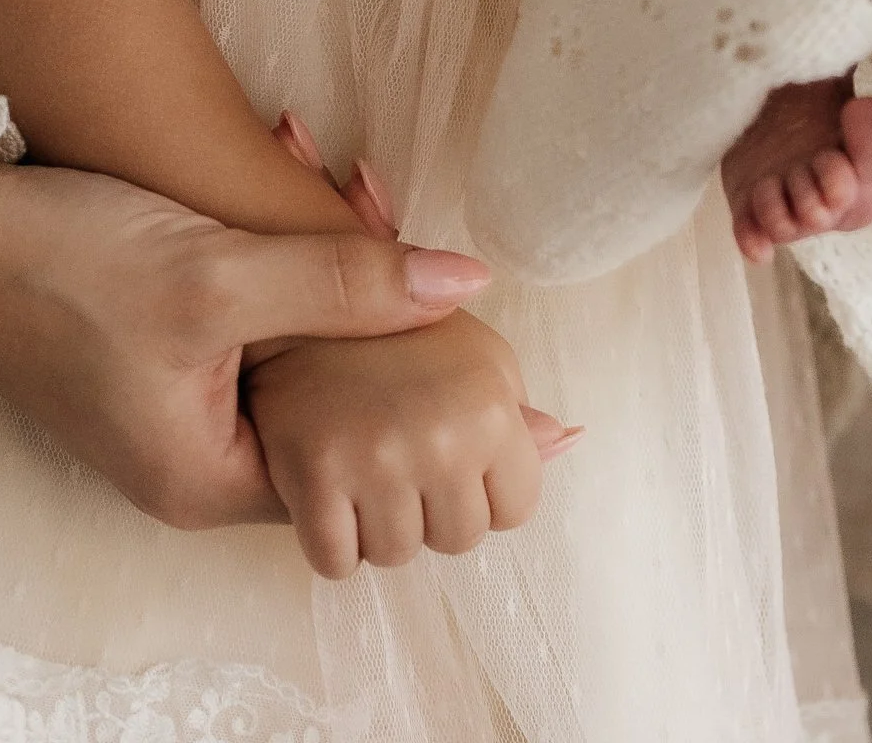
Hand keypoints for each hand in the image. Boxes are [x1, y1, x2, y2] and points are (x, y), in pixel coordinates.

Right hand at [0, 154, 489, 534]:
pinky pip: (265, 336)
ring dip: (348, 293)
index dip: (430, 421)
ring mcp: (179, 412)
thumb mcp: (220, 274)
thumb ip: (345, 281)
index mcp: (210, 479)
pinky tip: (333, 201)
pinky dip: (304, 280)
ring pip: (304, 366)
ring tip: (387, 208)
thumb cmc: (71, 267)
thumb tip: (468, 283)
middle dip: (395, 342)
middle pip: (337, 421)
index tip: (502, 378)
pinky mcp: (166, 358)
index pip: (357, 474)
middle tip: (466, 288)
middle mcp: (197, 463)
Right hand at [246, 311, 571, 576]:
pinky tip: (330, 491)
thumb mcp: (477, 355)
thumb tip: (569, 442)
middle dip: (435, 511)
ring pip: (396, 556)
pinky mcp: (312, 476)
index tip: (455, 459)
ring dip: (381, 526)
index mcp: (491, 406)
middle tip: (404, 457)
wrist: (302, 308)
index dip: (485, 490)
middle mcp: (441, 438)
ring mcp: (375, 460)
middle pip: (459, 540)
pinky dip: (332, 542)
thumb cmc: (401, 335)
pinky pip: (336, 563)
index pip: (517, 511)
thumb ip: (518, 409)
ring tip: (367, 467)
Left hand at [722, 74, 871, 263]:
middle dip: (815, 185)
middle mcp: (827, 195)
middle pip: (825, 211)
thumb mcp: (839, 74)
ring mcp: (787, 204)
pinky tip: (757, 247)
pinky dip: (754, 242)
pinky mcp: (750, 207)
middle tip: (812, 155)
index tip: (854, 111)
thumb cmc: (816, 88)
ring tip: (771, 180)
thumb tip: (870, 19)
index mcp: (864, 166)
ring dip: (778, 207)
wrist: (769, 97)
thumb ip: (856, 63)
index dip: (865, 150)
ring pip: (786, 225)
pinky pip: (753, 235)